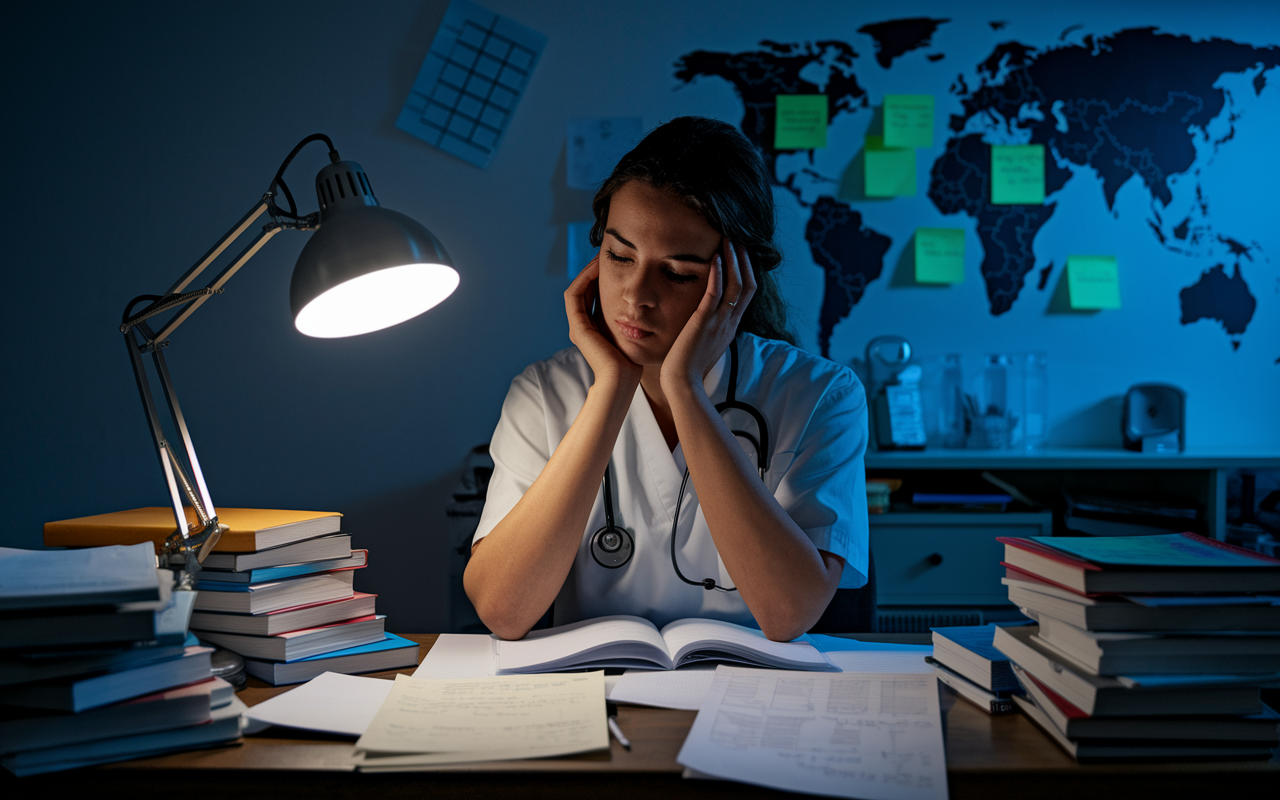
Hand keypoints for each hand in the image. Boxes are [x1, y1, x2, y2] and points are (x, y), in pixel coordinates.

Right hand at [565, 257, 642, 389]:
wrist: (622, 380)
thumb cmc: (634, 362)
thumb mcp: (635, 335)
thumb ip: (636, 321)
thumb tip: (651, 305)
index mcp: (594, 329)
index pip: (594, 295)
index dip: (602, 277)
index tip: (617, 262)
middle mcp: (582, 326)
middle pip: (585, 290)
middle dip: (594, 271)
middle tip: (606, 254)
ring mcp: (577, 326)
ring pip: (578, 288)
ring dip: (588, 271)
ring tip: (601, 256)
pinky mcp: (576, 326)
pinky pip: (574, 294)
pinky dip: (583, 279)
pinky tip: (597, 267)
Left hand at [660, 239, 756, 393]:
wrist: (683, 383)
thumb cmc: (689, 365)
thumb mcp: (707, 343)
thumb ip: (711, 327)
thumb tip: (707, 317)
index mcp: (731, 326)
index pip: (747, 294)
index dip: (747, 272)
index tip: (740, 254)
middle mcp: (730, 322)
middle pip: (748, 285)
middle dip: (744, 261)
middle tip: (738, 240)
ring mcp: (719, 322)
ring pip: (736, 285)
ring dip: (733, 260)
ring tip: (728, 241)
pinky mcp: (704, 322)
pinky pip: (715, 294)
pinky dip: (718, 274)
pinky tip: (714, 259)